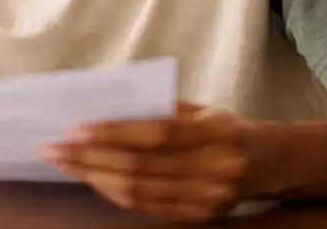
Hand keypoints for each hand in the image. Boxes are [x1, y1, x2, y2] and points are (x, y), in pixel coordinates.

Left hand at [41, 102, 262, 222]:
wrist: (271, 163)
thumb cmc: (225, 127)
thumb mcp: (200, 110)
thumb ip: (158, 110)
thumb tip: (102, 111)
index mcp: (217, 133)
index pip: (156, 134)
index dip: (113, 133)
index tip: (76, 128)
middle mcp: (215, 170)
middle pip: (140, 167)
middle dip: (90, 158)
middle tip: (54, 148)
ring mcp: (207, 199)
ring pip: (137, 192)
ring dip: (93, 177)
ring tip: (64, 163)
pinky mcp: (198, 218)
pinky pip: (144, 208)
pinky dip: (112, 193)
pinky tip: (91, 178)